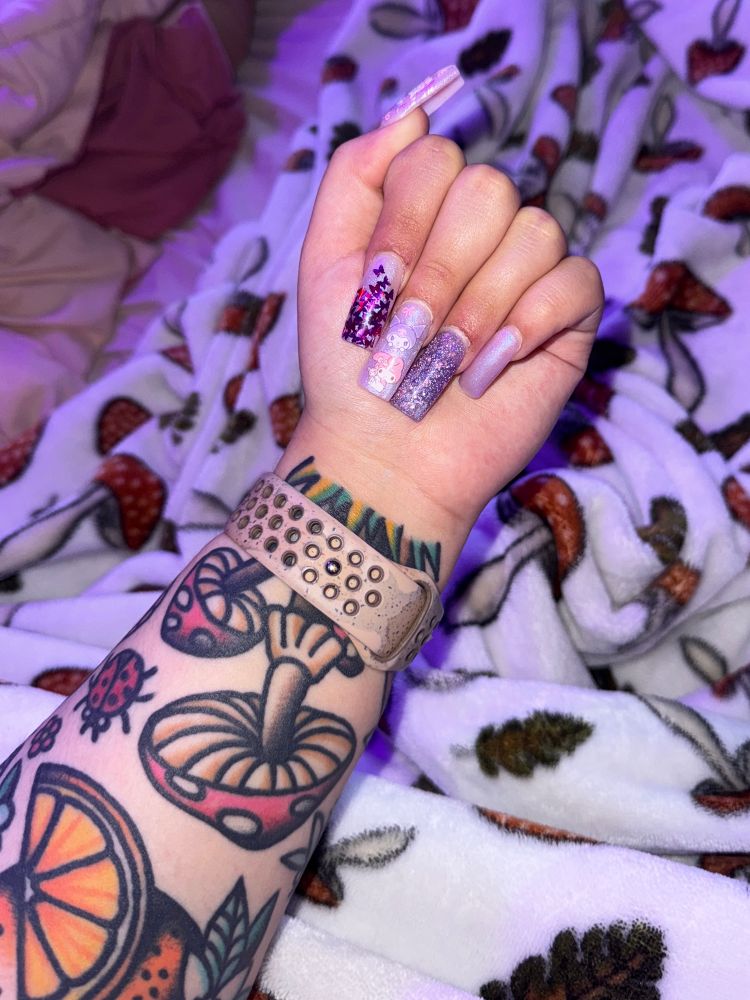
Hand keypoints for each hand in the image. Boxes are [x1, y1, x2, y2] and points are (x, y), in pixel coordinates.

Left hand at [278, 110, 603, 580]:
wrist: (384, 457)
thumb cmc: (348, 372)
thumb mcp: (324, 265)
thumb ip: (352, 177)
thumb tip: (413, 111)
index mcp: (425, 214)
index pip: (434, 158)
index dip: (404, 221)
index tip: (376, 286)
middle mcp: (480, 234)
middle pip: (488, 189)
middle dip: (439, 273)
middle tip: (410, 335)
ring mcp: (527, 274)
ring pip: (534, 233)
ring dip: (478, 309)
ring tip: (447, 363)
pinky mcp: (567, 319)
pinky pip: (574, 282)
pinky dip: (526, 327)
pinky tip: (490, 370)